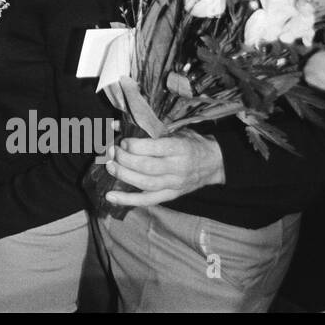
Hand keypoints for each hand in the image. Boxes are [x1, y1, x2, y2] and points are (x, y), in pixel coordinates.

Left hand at [104, 131, 225, 207]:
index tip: (123, 141)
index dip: (135, 146)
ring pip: (146, 184)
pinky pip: (148, 200)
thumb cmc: (190, 142)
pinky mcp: (171, 195)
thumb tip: (116, 124)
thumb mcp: (175, 130)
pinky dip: (128, 200)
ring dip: (124, 176)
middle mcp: (178, 168)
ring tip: (110, 167)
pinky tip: (110, 196)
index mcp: (180, 148)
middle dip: (125, 160)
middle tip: (111, 152)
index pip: (155, 149)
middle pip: (147, 167)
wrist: (214, 163)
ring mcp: (174, 184)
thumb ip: (148, 128)